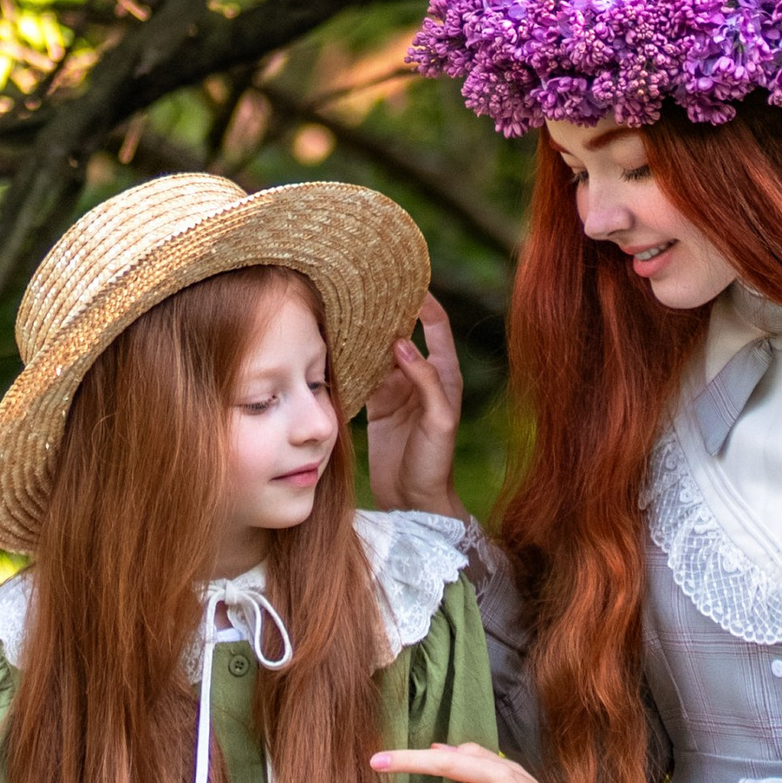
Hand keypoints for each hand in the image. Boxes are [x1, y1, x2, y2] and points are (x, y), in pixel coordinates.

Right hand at [361, 298, 464, 514]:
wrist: (414, 502)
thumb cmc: (435, 463)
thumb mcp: (438, 421)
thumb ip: (425, 381)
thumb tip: (402, 344)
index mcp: (444, 375)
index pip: (436, 326)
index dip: (425, 302)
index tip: (407, 280)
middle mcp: (420, 377)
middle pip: (403, 333)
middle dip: (389, 312)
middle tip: (368, 287)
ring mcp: (396, 390)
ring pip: (379, 352)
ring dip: (367, 335)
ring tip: (347, 310)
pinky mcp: (377, 406)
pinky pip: (363, 375)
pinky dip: (353, 361)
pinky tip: (337, 346)